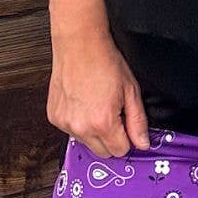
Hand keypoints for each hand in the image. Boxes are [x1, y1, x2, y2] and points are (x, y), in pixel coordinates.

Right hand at [47, 22, 150, 157]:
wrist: (79, 44)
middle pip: (102, 152)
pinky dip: (78, 122)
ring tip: (97, 105)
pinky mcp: (54, 117)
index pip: (120, 151)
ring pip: (86, 143)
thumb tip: (143, 143)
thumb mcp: (131, 90)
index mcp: (103, 122)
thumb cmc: (105, 62)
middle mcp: (81, 127)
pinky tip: (83, 103)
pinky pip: (71, 131)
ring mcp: (65, 123)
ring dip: (94, 132)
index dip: (127, 138)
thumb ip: (138, 121)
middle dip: (111, 138)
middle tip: (113, 114)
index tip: (126, 124)